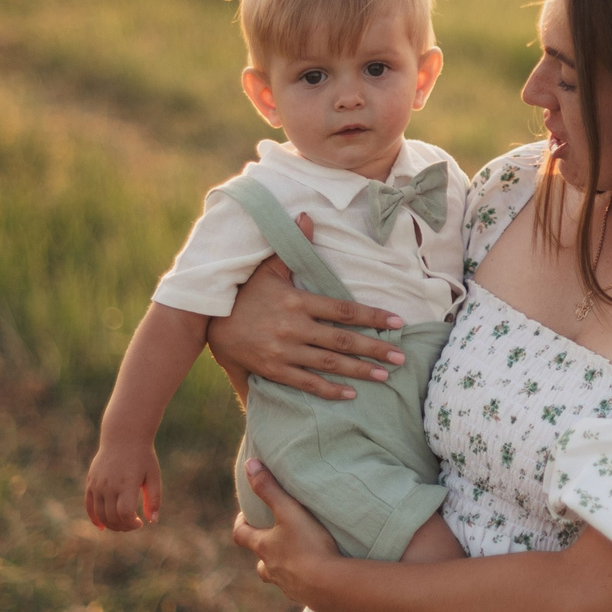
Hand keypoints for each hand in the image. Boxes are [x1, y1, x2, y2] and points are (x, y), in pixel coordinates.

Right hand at [83, 436, 160, 529]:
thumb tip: (153, 521)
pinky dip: (94, 518)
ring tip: (122, 525)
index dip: (132, 524)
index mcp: (127, 484)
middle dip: (123, 526)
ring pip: (100, 514)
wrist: (123, 436)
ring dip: (110, 524)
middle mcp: (109, 485)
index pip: (125, 514)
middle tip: (132, 524)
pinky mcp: (91, 482)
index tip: (140, 523)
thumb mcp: (153, 476)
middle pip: (112, 516)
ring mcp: (98, 484)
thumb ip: (153, 499)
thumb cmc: (142, 456)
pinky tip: (102, 527)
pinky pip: (89, 505)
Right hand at [206, 212, 407, 402]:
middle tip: (401, 357)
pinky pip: (307, 383)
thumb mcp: (267, 268)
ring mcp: (285, 351)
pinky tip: (350, 395)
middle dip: (375, 349)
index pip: (344, 310)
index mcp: (298, 301)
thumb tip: (306, 216)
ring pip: (330, 363)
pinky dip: (330, 390)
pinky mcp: (274, 370)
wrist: (209, 322)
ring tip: (385, 376)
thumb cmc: (244, 295)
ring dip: (360, 372)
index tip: (397, 322)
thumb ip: (292, 246)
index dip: (373, 317)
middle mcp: (295, 327)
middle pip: (344, 340)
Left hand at [232, 459, 345, 605]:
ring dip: (283, 569)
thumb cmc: (308, 546)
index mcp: (265, 547)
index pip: (241, 536)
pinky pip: (301, 589)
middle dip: (264, 552)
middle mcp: (272, 569)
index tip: (245, 516)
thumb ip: (269, 488)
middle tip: (275, 540)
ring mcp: (288, 586)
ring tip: (298, 559)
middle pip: (260, 563)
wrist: (329, 585)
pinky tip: (318, 576)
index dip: (240, 524)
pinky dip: (304, 582)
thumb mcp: (288, 511)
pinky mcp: (306, 597)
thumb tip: (249, 465)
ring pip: (279, 578)